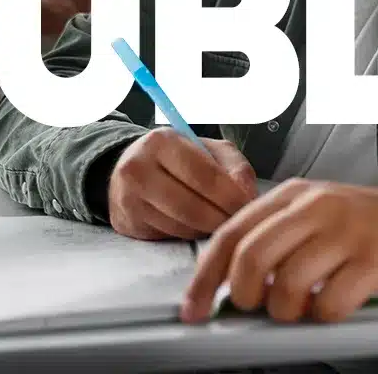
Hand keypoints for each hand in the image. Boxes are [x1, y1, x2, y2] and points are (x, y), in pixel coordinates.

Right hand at [108, 128, 258, 240]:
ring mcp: (129, 198)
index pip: (204, 175)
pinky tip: (200, 225)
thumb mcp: (211, 150)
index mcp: (161, 141)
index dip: (231, 195)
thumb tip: (247, 196)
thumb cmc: (181, 158)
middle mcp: (138, 169)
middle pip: (191, 206)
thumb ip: (235, 167)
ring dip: (208, 229)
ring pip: (181, 225)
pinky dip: (192, 234)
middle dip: (221, 218)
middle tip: (238, 221)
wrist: (134, 169)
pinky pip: (170, 235)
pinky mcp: (129, 222)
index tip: (248, 206)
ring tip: (221, 221)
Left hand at [179, 179, 377, 323]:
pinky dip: (324, 316)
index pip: (231, 233)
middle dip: (244, 295)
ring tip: (303, 309)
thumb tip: (228, 283)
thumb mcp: (315, 217)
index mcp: (293, 195)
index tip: (194, 307)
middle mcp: (316, 208)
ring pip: (287, 283)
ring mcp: (346, 232)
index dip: (205, 276)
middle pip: (251, 257)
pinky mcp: (375, 259)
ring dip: (286, 312)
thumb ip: (275, 239)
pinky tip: (334, 306)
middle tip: (258, 309)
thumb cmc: (367, 225)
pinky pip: (331, 301)